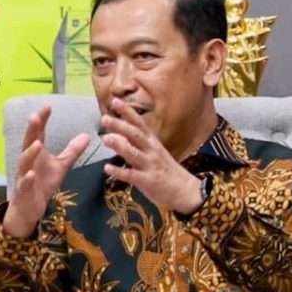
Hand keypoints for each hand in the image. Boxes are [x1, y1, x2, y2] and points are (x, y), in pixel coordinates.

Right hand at [4, 103, 92, 235]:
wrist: (29, 208)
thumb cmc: (42, 184)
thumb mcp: (61, 166)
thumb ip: (72, 151)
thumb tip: (87, 135)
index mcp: (37, 153)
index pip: (38, 133)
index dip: (42, 120)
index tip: (47, 105)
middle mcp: (28, 161)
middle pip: (28, 142)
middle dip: (31, 130)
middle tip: (35, 116)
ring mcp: (24, 175)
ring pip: (24, 162)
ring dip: (29, 152)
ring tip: (37, 143)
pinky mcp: (24, 191)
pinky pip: (24, 183)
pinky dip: (26, 178)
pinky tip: (30, 173)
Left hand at [99, 96, 204, 214]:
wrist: (186, 191)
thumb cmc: (166, 171)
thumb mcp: (154, 153)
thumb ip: (137, 143)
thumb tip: (118, 133)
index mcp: (152, 143)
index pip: (139, 124)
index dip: (127, 112)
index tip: (115, 100)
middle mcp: (152, 151)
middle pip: (135, 135)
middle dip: (120, 126)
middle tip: (104, 118)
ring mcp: (150, 165)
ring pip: (134, 153)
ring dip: (120, 145)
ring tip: (105, 138)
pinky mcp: (148, 181)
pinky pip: (132, 175)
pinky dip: (119, 172)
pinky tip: (107, 168)